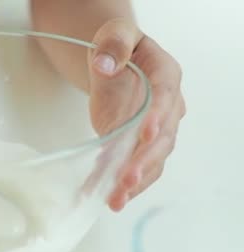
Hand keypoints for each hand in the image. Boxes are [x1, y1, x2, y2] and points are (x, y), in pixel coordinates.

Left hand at [88, 18, 185, 210]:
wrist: (115, 63)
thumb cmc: (118, 47)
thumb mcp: (114, 35)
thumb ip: (113, 45)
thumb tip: (105, 65)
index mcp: (165, 76)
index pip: (165, 98)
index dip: (157, 117)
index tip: (145, 134)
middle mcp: (167, 108)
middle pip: (161, 139)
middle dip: (144, 162)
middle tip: (126, 180)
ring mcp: (154, 131)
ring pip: (151, 161)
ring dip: (134, 183)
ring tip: (115, 200)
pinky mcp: (135, 146)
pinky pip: (131, 167)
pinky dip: (117, 184)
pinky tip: (100, 196)